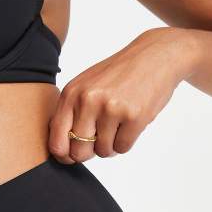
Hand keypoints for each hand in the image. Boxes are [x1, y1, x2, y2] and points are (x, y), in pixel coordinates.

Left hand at [48, 26, 196, 163]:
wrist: (154, 56)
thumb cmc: (118, 76)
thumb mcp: (86, 87)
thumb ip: (70, 114)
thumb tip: (61, 153)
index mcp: (71, 94)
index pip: (56, 142)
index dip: (64, 155)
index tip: (72, 155)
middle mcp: (88, 100)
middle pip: (79, 152)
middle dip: (90, 152)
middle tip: (100, 138)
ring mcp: (111, 108)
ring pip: (103, 151)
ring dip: (111, 145)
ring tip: (118, 124)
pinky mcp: (133, 116)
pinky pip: (122, 148)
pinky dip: (126, 141)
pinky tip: (130, 123)